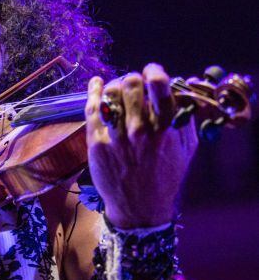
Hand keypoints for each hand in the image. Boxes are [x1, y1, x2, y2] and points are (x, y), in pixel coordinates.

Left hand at [85, 63, 197, 227]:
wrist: (139, 207)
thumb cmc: (165, 177)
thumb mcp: (187, 149)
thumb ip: (185, 118)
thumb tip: (179, 91)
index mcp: (166, 128)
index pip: (159, 86)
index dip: (154, 72)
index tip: (152, 72)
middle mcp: (140, 130)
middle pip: (131, 84)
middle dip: (133, 79)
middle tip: (133, 86)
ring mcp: (116, 136)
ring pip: (110, 94)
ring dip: (114, 87)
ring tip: (118, 90)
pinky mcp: (97, 143)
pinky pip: (92, 109)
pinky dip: (93, 91)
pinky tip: (96, 84)